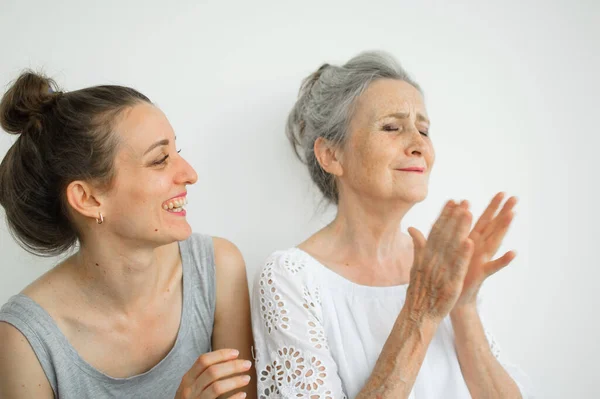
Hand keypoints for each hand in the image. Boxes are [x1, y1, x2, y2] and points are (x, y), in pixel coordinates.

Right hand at [175, 349, 251, 398]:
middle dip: (232, 366)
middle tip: (246, 364)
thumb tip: (228, 360)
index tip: (236, 353)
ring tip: (246, 378)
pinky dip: (233, 398)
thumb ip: (203, 374)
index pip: (204, 360)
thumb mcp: (190, 385)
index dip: (221, 354)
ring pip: (217, 387)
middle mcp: (190, 389)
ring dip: (235, 381)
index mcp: (188, 379)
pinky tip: (242, 394)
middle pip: (213, 372)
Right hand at [406, 200, 474, 320]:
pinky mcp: (450, 283)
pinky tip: (469, 242)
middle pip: (444, 235)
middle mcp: (433, 259)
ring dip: (459, 230)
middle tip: (464, 202)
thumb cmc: (419, 290)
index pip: (436, 231)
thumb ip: (417, 246)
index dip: (444, 216)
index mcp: (426, 254)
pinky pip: (457, 267)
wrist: (418, 313)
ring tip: (468, 214)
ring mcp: (441, 271)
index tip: (452, 201)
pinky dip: (463, 255)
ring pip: (452, 247)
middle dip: (454, 217)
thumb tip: (412, 228)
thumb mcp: (416, 264)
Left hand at [452, 193, 516, 311]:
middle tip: (514, 197)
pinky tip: (513, 252)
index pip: (483, 221)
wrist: (453, 298)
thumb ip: (447, 233)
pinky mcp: (480, 274)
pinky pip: (493, 266)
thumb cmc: (451, 274)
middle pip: (492, 227)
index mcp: (471, 242)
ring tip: (513, 214)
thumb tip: (445, 219)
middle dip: (502, 211)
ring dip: (503, 228)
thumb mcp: (447, 250)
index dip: (491, 207)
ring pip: (494, 241)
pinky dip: (503, 260)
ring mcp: (481, 260)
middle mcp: (479, 249)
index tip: (501, 193)